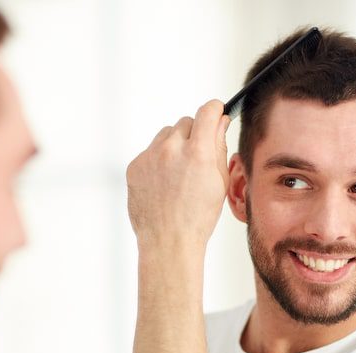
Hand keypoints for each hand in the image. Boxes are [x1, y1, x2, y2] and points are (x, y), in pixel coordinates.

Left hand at [126, 99, 229, 251]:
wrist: (168, 241)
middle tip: (198, 158)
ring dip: (175, 145)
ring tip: (180, 174)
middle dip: (194, 134)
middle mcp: (171, 149)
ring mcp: (150, 157)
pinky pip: (150, 152)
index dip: (215, 109)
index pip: (207, 112)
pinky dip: (159, 161)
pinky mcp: (135, 166)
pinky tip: (165, 184)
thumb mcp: (220, 182)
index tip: (217, 112)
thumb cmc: (199, 217)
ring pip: (166, 135)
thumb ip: (219, 147)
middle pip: (186, 122)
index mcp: (198, 153)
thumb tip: (220, 121)